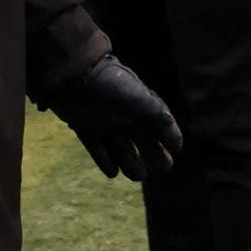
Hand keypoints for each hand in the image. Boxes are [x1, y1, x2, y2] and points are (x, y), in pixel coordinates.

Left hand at [43, 54, 181, 179]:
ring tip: (138, 175)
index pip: (161, 126)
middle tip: (162, 168)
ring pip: (124, 152)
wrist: (73, 75)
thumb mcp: (133, 96)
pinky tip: (112, 172)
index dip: (171, 136)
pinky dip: (106, 162)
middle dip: (156, 157)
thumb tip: (169, 123)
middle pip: (146, 143)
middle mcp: (126, 118)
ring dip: (132, 163)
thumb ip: (152, 109)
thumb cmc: (108, 83)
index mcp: (140, 107)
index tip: (177, 148)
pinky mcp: (88, 131)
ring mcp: (107, 126)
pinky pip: (99, 151)